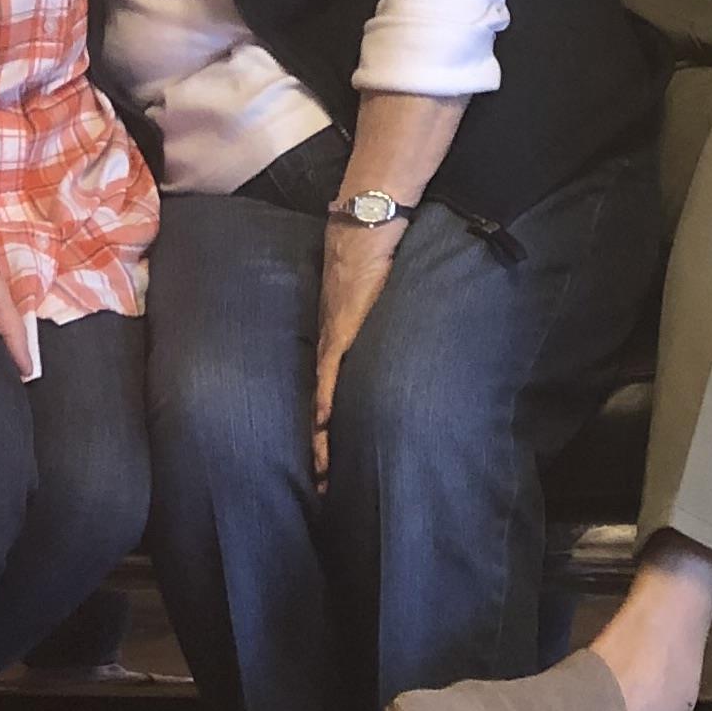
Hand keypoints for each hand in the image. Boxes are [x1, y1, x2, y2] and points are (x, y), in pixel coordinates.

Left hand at [313, 214, 404, 488]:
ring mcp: (333, 339)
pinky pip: (330, 377)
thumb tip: (393, 329)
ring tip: (319, 477)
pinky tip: (321, 432)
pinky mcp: (341, 330)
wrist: (366, 223)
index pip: (326, 396)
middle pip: (318, 409)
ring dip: (320, 440)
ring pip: (319, 402)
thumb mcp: (373, 296)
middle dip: (319, 449)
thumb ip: (376, 318)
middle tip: (319, 487)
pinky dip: (325, 405)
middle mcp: (329, 345)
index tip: (323, 467)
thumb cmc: (371, 253)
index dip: (323, 433)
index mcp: (337, 340)